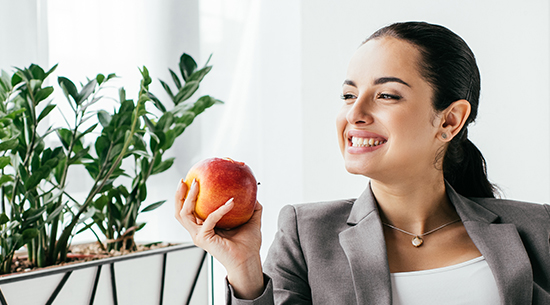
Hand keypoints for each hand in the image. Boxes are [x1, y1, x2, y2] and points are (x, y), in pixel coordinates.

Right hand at [175, 179, 264, 298]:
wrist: (249, 260)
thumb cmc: (248, 244)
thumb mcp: (251, 219)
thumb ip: (252, 206)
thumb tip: (254, 192)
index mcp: (205, 226)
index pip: (190, 209)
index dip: (187, 195)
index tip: (192, 179)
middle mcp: (198, 231)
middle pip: (179, 211)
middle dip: (180, 194)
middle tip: (188, 179)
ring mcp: (198, 235)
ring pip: (184, 214)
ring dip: (190, 197)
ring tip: (198, 184)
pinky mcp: (204, 239)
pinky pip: (209, 219)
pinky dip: (220, 209)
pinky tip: (231, 202)